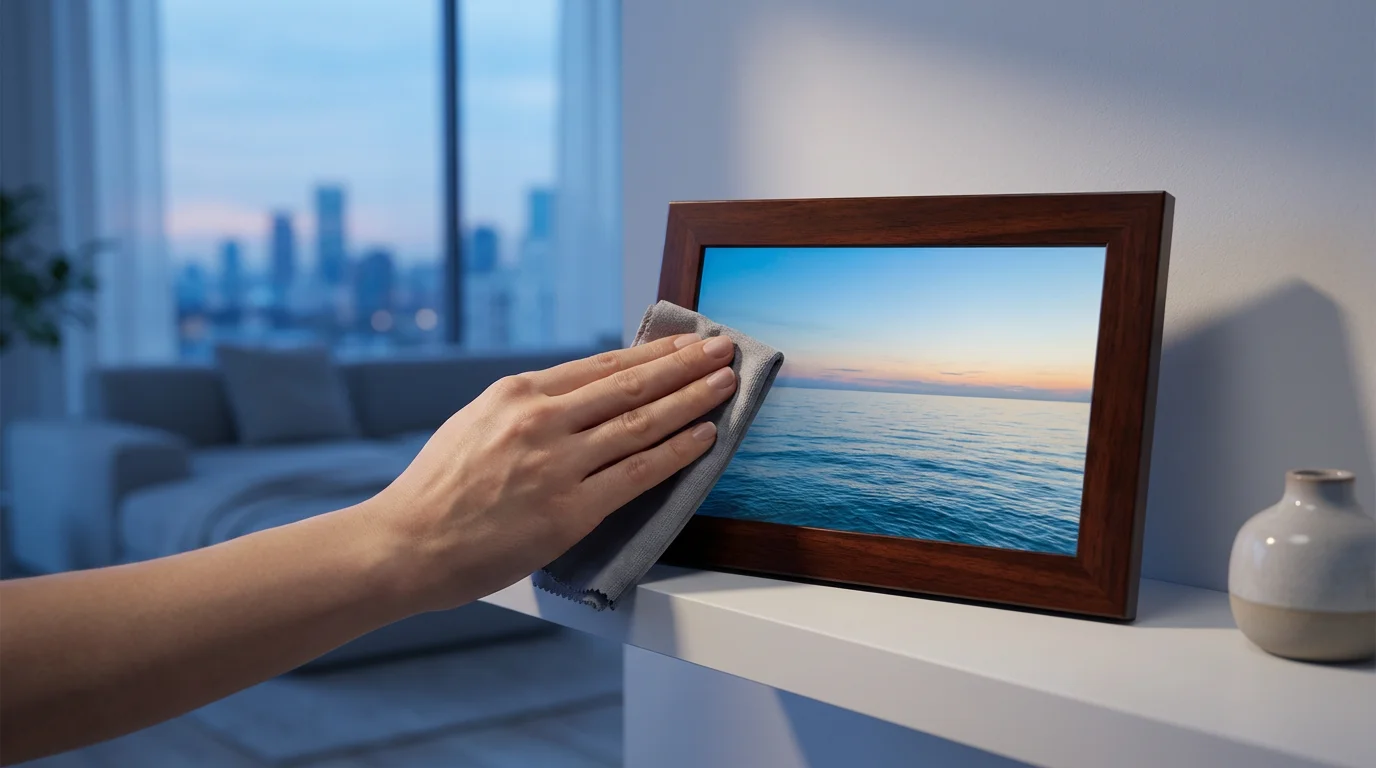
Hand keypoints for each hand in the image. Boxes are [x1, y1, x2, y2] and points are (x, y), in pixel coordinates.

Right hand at [367, 334, 737, 611]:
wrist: (407, 544)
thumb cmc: (438, 489)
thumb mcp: (476, 423)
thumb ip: (528, 408)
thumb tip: (583, 396)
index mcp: (517, 393)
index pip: (602, 365)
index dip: (652, 352)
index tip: (685, 342)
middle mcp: (540, 420)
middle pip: (631, 385)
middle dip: (685, 364)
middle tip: (724, 348)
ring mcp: (557, 464)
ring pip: (642, 423)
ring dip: (692, 400)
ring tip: (725, 384)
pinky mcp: (569, 510)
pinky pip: (638, 473)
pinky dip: (678, 451)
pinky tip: (704, 436)